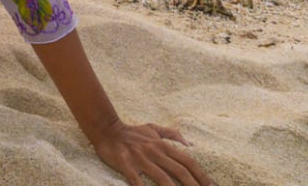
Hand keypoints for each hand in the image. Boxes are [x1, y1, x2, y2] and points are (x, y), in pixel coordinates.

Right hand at [91, 120, 211, 185]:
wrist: (106, 129)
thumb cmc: (131, 131)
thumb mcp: (153, 127)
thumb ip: (171, 134)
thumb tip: (189, 143)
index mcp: (163, 145)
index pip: (188, 161)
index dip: (201, 174)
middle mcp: (154, 151)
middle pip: (179, 171)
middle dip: (193, 185)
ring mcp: (140, 158)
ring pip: (162, 177)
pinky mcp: (125, 163)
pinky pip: (136, 180)